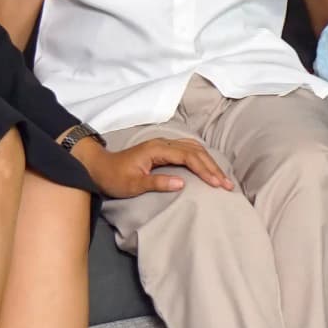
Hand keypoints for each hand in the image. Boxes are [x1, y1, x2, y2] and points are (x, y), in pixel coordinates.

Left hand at [85, 135, 224, 198]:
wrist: (99, 167)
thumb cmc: (114, 178)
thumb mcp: (133, 185)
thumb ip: (157, 183)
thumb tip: (182, 183)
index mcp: (157, 149)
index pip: (188, 157)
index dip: (205, 170)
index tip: (217, 184)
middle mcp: (163, 143)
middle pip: (195, 151)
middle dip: (213, 167)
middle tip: (227, 184)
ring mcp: (164, 144)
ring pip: (194, 148)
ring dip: (210, 162)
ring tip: (222, 178)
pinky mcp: (164, 150)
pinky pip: (189, 150)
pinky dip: (202, 158)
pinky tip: (209, 167)